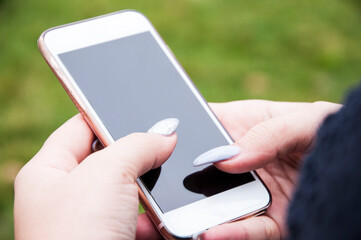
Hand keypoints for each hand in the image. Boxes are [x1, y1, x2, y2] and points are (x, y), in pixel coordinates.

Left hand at [14, 114, 176, 239]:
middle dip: (139, 152)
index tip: (140, 103)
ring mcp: (94, 219)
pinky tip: (168, 215)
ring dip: (152, 186)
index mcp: (50, 171)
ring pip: (132, 189)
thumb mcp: (106, 172)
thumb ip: (138, 144)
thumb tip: (167, 133)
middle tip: (166, 137)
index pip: (81, 126)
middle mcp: (68, 195)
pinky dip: (158, 216)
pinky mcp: (116, 238)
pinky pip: (142, 217)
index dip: (110, 113)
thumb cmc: (77, 232)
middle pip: (111, 157)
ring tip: (171, 173)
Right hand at [136, 100, 339, 239]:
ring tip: (178, 220)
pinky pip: (249, 231)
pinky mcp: (272, 222)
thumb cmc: (329, 131)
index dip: (177, 139)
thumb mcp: (302, 120)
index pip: (200, 133)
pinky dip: (231, 233)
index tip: (157, 149)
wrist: (357, 165)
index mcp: (241, 131)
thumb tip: (229, 158)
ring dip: (197, 215)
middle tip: (155, 193)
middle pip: (201, 176)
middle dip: (178, 186)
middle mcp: (241, 166)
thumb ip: (268, 133)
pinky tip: (212, 232)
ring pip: (218, 208)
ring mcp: (254, 195)